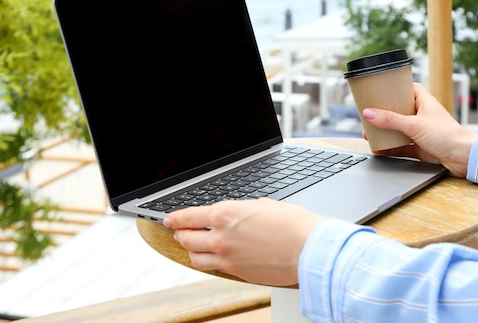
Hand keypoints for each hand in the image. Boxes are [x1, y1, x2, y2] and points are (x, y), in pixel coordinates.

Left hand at [163, 198, 322, 285]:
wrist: (309, 249)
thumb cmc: (292, 223)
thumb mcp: (261, 204)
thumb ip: (239, 210)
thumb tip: (232, 216)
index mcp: (225, 214)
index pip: (188, 217)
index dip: (174, 218)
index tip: (168, 219)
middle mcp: (221, 238)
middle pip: (186, 239)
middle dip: (181, 234)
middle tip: (180, 231)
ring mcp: (228, 259)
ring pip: (196, 259)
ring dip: (192, 251)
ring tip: (195, 246)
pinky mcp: (238, 274)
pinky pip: (215, 269)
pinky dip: (211, 262)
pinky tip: (216, 257)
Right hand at [362, 82, 475, 177]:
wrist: (464, 158)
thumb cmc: (447, 136)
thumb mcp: (413, 125)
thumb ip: (390, 120)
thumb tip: (369, 113)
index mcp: (425, 103)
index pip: (411, 89)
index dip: (397, 88)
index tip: (382, 89)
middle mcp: (424, 116)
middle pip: (401, 111)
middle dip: (385, 114)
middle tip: (370, 114)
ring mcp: (423, 133)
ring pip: (400, 130)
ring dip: (387, 133)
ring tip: (371, 134)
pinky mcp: (422, 148)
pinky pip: (403, 147)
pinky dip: (391, 149)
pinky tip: (380, 150)